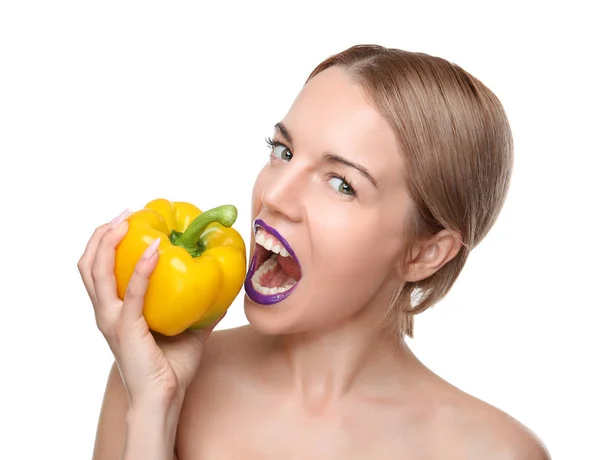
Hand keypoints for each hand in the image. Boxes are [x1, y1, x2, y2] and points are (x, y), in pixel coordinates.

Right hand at [78, 209, 221, 406]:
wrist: (165, 398)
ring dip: (110, 242)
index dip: (106, 241)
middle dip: (102, 233)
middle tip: (126, 213)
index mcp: (116, 309)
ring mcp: (112, 320)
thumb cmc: (172, 366)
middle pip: (89, 264)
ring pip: (97, 273)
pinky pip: (132, 294)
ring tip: (128, 221)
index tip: (128, 220)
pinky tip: (155, 250)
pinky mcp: (125, 329)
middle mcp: (107, 312)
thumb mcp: (189, 328)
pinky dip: (141, 270)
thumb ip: (199, 307)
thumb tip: (221, 288)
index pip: (98, 268)